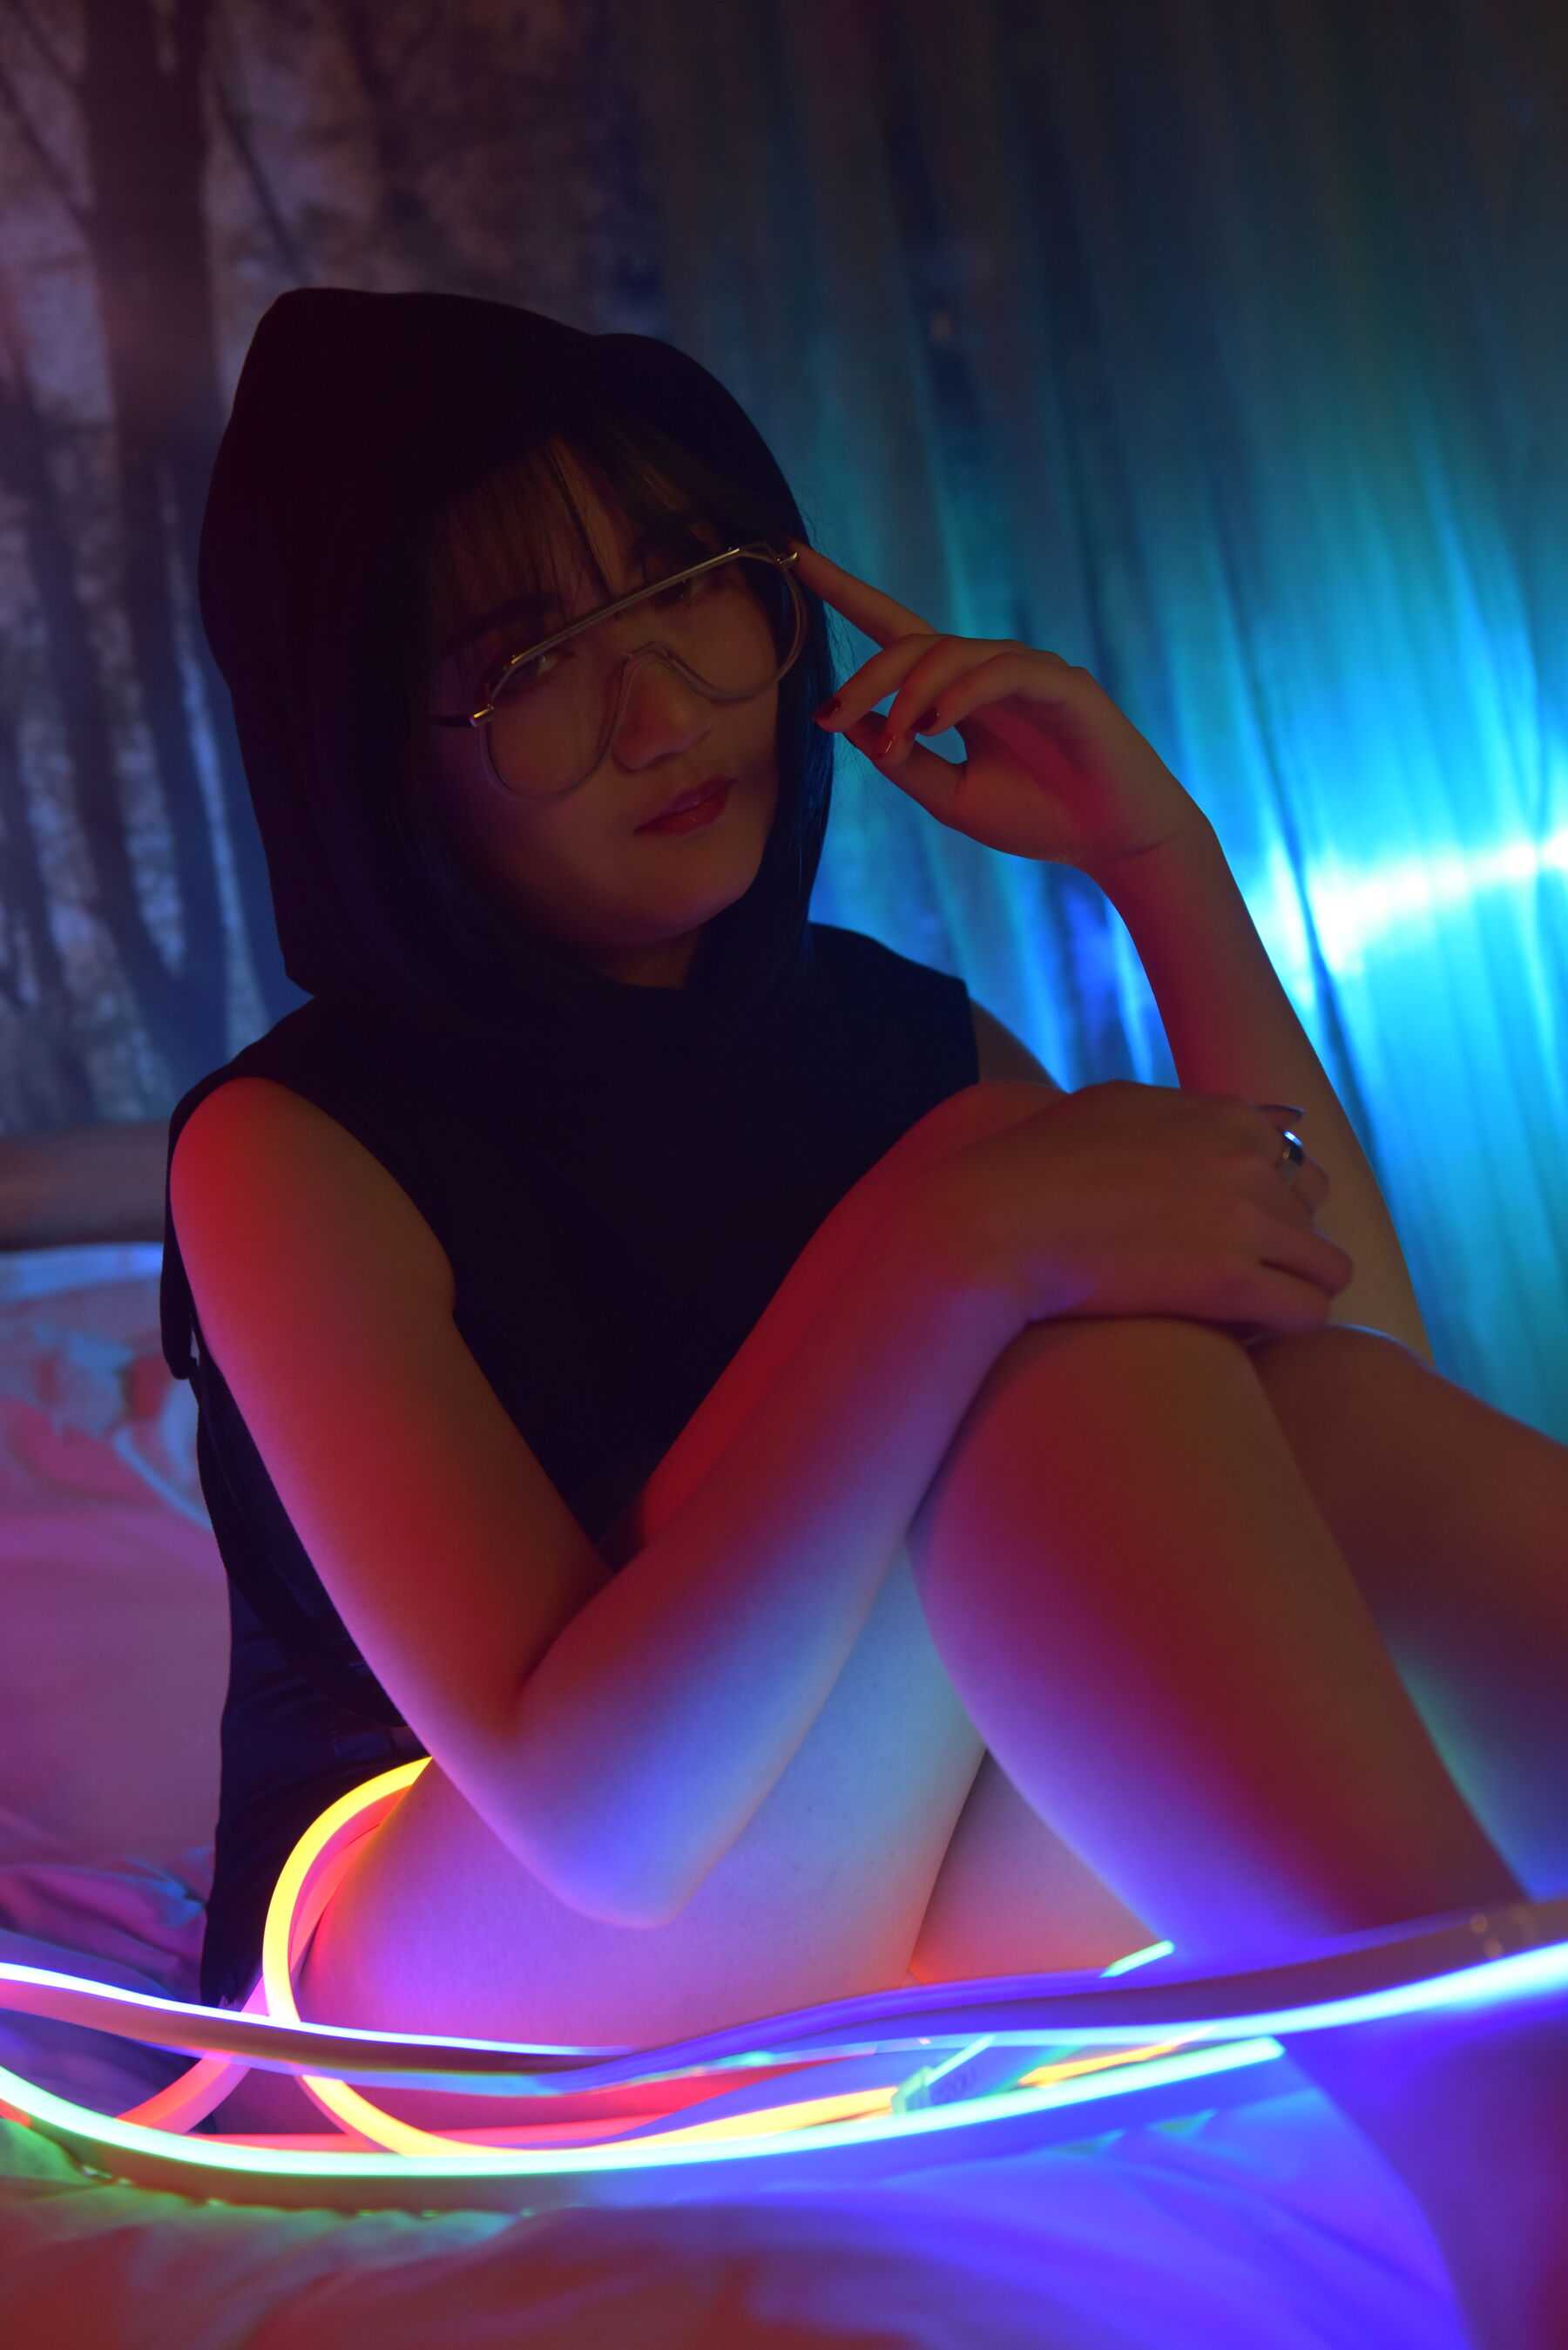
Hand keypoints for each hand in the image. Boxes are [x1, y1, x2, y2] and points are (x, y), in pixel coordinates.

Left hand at [787, 538, 1211, 881]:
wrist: (1111, 842)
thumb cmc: (1038, 819)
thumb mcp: (950, 798)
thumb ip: (900, 762)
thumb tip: (848, 724)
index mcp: (957, 695)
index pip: (894, 632)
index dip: (846, 593)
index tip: (796, 558)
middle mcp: (987, 673)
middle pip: (910, 646)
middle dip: (864, 680)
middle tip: (830, 719)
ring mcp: (1026, 672)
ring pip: (949, 656)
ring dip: (908, 698)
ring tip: (894, 745)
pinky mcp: (1062, 683)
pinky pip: (1001, 671)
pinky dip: (962, 694)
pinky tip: (937, 725)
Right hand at [910, 1080, 1352, 1337]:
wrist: (993, 1221)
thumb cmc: (1032, 1167)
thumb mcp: (1111, 1108)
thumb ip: (1175, 1113)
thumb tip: (1210, 1122)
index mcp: (1225, 1117)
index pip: (1291, 1163)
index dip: (1263, 1206)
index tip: (1222, 1238)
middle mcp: (1247, 1161)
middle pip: (1311, 1215)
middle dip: (1279, 1249)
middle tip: (1227, 1280)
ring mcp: (1245, 1219)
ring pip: (1325, 1269)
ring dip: (1289, 1293)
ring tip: (1238, 1317)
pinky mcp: (1231, 1280)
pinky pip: (1307, 1314)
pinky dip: (1282, 1330)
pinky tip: (1238, 1339)